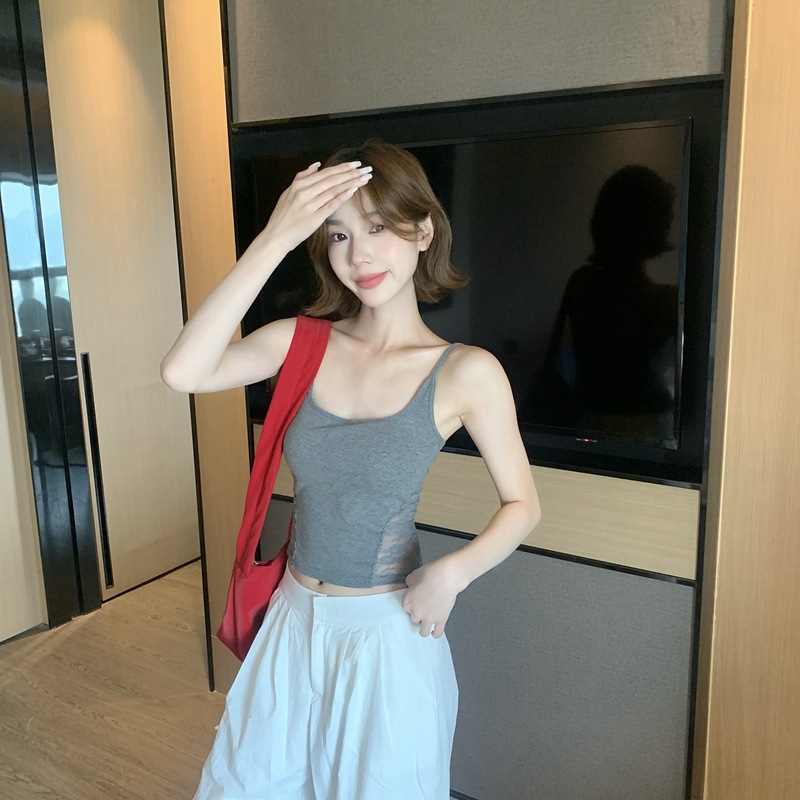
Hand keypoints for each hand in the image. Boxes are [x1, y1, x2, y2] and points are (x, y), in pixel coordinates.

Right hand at [255, 161, 371, 253]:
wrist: (276, 236)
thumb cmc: (282, 216)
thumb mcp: (288, 192)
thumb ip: (301, 177)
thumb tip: (316, 165)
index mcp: (298, 185)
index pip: (325, 173)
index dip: (342, 167)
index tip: (355, 164)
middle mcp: (304, 193)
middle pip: (332, 179)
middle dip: (350, 173)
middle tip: (365, 168)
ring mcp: (310, 206)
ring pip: (334, 190)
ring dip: (351, 182)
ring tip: (364, 178)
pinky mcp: (315, 218)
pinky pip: (331, 205)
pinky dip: (343, 196)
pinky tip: (354, 190)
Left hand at [402, 558, 464, 638]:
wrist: (447, 577)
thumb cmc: (431, 573)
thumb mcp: (414, 575)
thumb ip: (410, 584)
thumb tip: (412, 587)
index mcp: (407, 602)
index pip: (406, 608)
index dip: (413, 604)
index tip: (417, 602)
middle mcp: (416, 612)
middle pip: (414, 619)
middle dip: (419, 615)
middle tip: (424, 609)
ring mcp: (428, 618)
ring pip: (423, 632)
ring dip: (424, 628)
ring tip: (427, 624)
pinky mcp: (441, 620)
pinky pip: (437, 633)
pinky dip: (435, 634)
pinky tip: (435, 632)